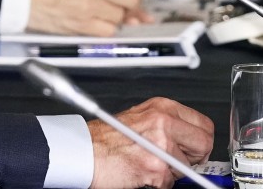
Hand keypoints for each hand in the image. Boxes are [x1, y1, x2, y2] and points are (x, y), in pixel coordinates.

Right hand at [89, 97, 213, 187]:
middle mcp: (163, 122)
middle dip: (194, 157)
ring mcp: (162, 145)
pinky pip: (171, 182)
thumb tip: (188, 139)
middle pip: (204, 144)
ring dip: (172, 171)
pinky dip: (158, 182)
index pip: (204, 124)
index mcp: (161, 107)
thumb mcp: (138, 118)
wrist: (83, 151)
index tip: (192, 148)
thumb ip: (165, 123)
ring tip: (148, 162)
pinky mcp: (156, 167)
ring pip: (189, 166)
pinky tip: (141, 170)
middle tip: (176, 159)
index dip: (199, 140)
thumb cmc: (104, 137)